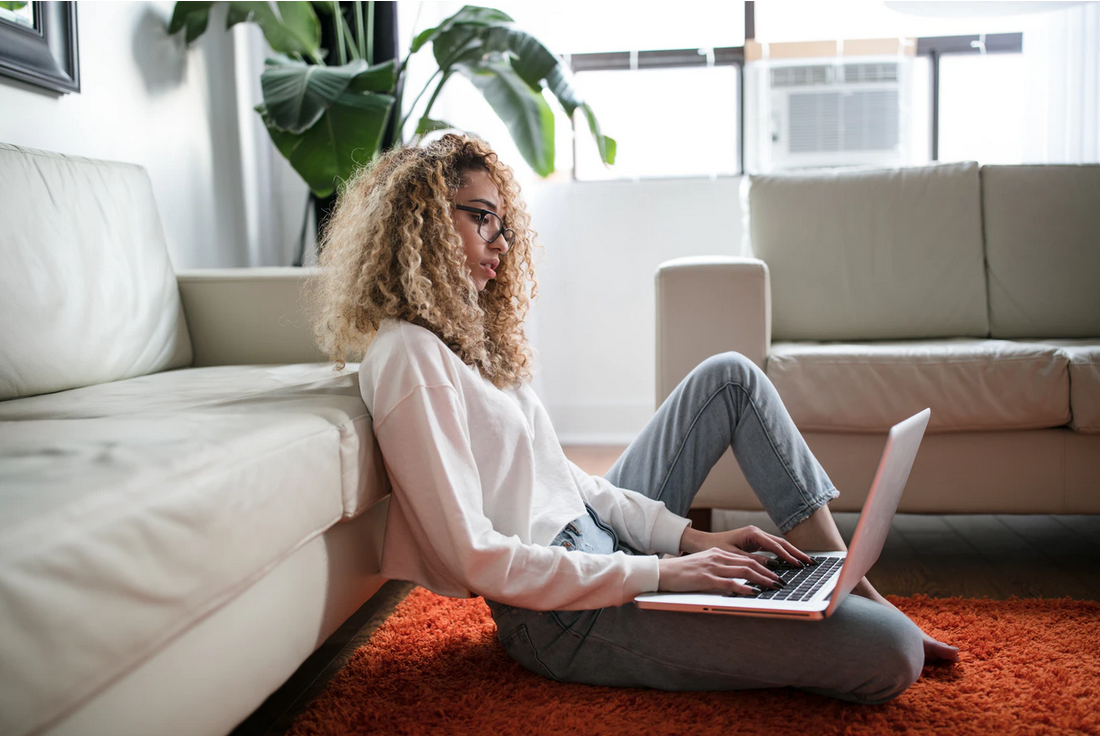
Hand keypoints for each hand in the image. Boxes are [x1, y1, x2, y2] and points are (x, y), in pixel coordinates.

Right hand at [658, 547, 782, 595]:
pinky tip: (754, 592)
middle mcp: (718, 557)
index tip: (775, 573)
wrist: (663, 572)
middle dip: (768, 573)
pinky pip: (729, 583)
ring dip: (762, 579)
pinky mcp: (706, 579)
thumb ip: (720, 569)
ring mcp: (712, 567)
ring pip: (744, 571)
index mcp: (718, 553)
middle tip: (781, 581)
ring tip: (774, 586)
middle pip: (749, 563)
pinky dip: (744, 587)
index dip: (764, 566)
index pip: (746, 558)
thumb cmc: (682, 572)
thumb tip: (736, 579)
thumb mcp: (703, 565)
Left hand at [679, 524, 814, 568]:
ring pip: (778, 545)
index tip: (799, 565)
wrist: (702, 542)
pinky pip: (773, 548)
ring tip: (805, 563)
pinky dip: (783, 555)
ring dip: (792, 554)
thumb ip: (753, 561)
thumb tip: (773, 567)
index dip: (788, 556)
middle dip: (796, 553)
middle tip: (810, 563)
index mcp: (752, 533)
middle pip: (781, 543)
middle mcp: (756, 533)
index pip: (775, 546)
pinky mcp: (755, 542)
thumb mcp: (733, 556)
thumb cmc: (714, 548)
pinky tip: (791, 562)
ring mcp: (756, 537)